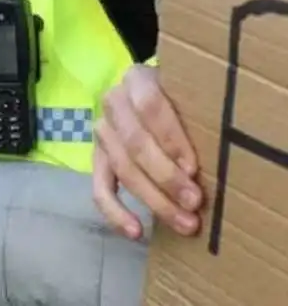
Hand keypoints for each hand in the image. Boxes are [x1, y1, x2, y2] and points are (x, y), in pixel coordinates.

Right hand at [93, 64, 201, 239]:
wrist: (150, 95)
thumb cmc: (180, 97)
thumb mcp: (187, 93)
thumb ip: (192, 113)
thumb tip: (215, 158)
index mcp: (136, 79)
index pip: (150, 106)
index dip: (171, 139)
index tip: (194, 167)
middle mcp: (113, 102)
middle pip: (135, 143)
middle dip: (166, 177)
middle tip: (195, 202)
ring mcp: (102, 131)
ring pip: (122, 168)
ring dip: (153, 199)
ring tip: (183, 223)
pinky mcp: (96, 158)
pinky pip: (99, 187)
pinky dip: (115, 213)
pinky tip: (135, 232)